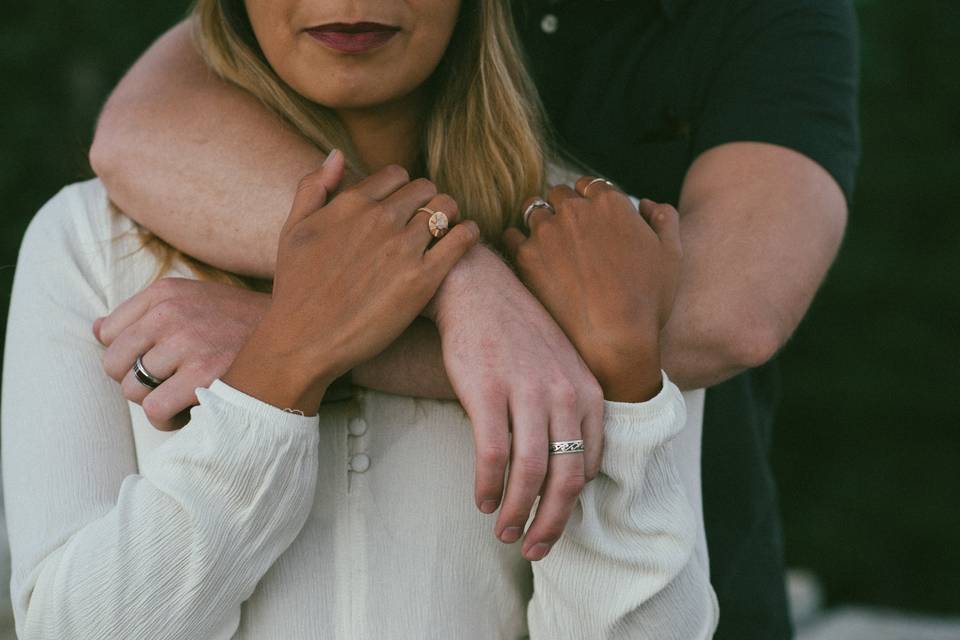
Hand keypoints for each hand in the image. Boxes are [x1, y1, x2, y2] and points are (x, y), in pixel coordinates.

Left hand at [93, 278, 269, 429]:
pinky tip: (191, 410)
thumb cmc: (244, 325)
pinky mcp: (204, 376)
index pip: (108, 333)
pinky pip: (155, 410)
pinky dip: (168, 419)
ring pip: (132, 390)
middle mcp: (171, 313)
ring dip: (155, 402)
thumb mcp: (195, 300)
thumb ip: (146, 312)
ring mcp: (187, 343)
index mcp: (165, 292)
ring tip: (183, 397)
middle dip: (137, 380)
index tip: (159, 361)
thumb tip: (97, 329)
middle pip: (113, 364)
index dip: (130, 355)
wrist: (300, 336)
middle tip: (170, 383)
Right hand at [222, 153, 479, 412]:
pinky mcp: (423, 279)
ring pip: (447, 208)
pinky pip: (462, 239)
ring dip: (450, 214)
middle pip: (425, 188)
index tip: (404, 206)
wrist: (302, 341)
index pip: (396, 174)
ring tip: (445, 230)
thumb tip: (337, 153)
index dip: (403, 188)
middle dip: (428, 200)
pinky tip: (465, 240)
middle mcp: (380, 219)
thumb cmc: (294, 289)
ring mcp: (403, 248)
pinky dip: (468, 234)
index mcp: (351, 204)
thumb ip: (314, 186)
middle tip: (427, 221)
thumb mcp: (293, 229)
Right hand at [426, 246, 604, 561]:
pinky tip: (483, 500)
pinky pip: (493, 455)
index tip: (553, 523)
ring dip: (518, 513)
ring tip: (506, 533)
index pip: (589, 467)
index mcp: (588, 393)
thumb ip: (571, 414)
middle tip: (534, 550)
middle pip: (565, 479)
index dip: (571, 505)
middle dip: (551, 524)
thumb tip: (566, 471)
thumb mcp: (562, 368)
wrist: (479, 289)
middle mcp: (564, 395)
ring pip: (530, 474)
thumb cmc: (518, 333)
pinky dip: (490, 486)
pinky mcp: (488, 390)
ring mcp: (527, 392)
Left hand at [503, 179, 681, 401]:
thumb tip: (648, 203)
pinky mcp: (526, 255)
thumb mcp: (671, 255)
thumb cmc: (647, 300)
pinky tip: (528, 258)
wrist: (614, 339)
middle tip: (568, 236)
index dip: (589, 200)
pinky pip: (511, 236)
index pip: (589, 185)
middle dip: (563, 209)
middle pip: (559, 194)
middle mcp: (575, 209)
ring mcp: (547, 231)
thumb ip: (664, 219)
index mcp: (610, 202)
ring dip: (540, 223)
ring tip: (548, 247)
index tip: (589, 222)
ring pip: (533, 210)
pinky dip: (517, 243)